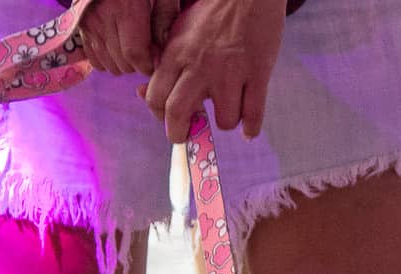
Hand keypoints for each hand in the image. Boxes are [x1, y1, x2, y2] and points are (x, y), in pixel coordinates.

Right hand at [79, 0, 161, 74]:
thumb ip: (165, 16)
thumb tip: (163, 47)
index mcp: (125, 8)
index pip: (134, 54)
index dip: (148, 64)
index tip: (156, 59)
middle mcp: (103, 19)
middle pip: (122, 63)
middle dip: (138, 63)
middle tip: (147, 50)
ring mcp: (89, 24)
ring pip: (108, 64)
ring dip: (123, 63)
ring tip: (133, 47)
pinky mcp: (81, 26)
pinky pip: (93, 58)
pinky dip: (107, 59)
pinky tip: (118, 47)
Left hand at [142, 0, 284, 142]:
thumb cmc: (212, 10)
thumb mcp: (179, 30)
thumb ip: (162, 62)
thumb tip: (142, 94)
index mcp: (177, 53)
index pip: (155, 98)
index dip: (160, 117)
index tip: (169, 120)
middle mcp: (200, 65)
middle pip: (178, 114)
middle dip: (180, 133)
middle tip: (189, 134)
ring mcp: (230, 71)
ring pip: (224, 120)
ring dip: (225, 122)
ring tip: (228, 111)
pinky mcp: (258, 72)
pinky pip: (253, 115)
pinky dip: (251, 128)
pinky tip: (248, 129)